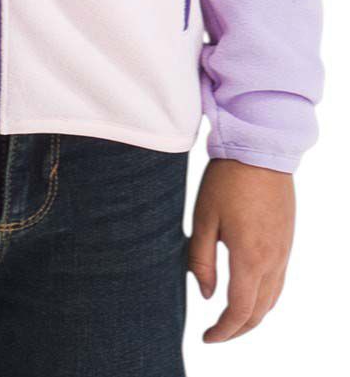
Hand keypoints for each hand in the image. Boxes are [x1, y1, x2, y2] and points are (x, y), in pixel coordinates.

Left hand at [189, 159, 294, 342]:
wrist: (260, 150)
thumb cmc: (226, 181)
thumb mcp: (203, 218)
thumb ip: (201, 260)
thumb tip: (206, 295)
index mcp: (249, 258)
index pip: (239, 311)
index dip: (222, 331)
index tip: (206, 337)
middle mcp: (272, 260)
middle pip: (259, 312)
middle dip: (237, 329)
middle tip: (216, 334)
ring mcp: (284, 251)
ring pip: (272, 299)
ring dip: (253, 315)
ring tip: (231, 318)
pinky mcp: (287, 240)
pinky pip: (279, 281)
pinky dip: (265, 297)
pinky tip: (249, 291)